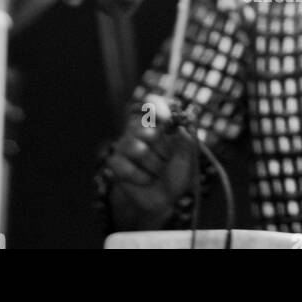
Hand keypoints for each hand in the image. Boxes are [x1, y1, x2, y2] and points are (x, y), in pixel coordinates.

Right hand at [105, 94, 195, 225]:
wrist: (165, 198)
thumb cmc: (177, 172)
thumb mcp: (188, 157)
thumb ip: (186, 140)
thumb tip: (180, 126)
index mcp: (157, 122)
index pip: (152, 103)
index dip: (157, 106)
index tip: (167, 117)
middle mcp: (139, 129)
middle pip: (150, 131)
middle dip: (164, 150)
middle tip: (167, 159)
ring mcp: (124, 144)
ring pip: (139, 150)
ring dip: (154, 166)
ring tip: (157, 172)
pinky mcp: (114, 161)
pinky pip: (126, 167)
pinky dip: (140, 177)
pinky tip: (144, 179)